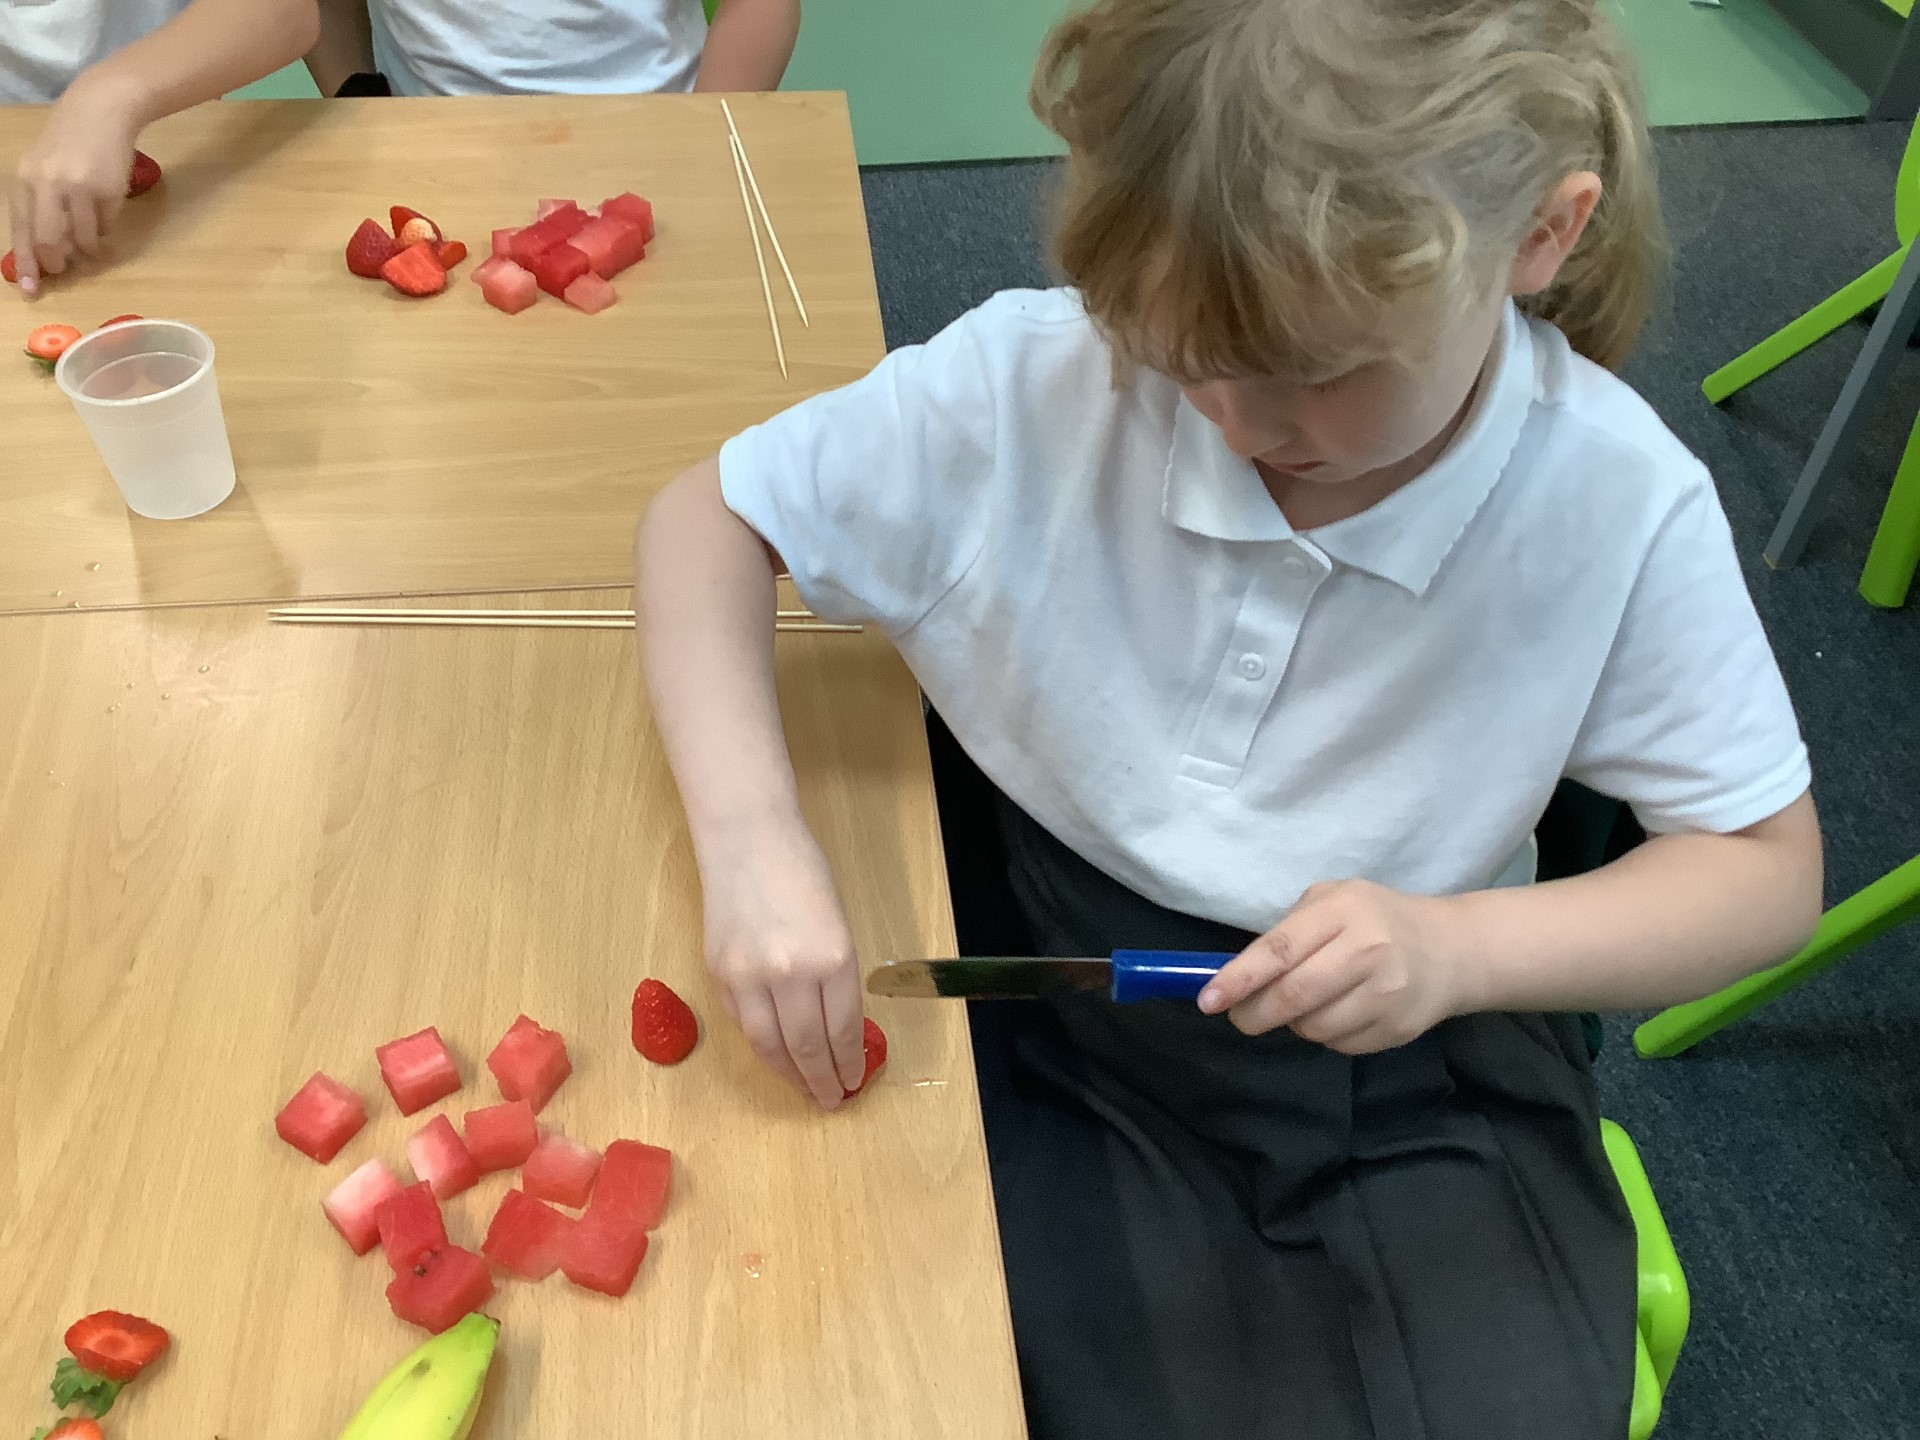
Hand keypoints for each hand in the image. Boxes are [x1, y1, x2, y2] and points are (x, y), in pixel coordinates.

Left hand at [8, 76, 144, 295]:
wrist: (100, 111)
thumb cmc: (67, 145)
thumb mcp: (41, 171)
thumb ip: (37, 206)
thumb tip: (43, 252)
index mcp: (24, 181)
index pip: (21, 231)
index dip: (27, 264)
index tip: (31, 290)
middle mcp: (47, 185)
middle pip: (50, 241)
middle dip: (57, 262)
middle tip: (64, 268)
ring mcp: (78, 188)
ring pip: (83, 239)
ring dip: (88, 248)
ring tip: (91, 240)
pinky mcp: (107, 191)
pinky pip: (105, 226)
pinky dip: (104, 229)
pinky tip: (103, 214)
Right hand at [699, 816, 868, 1108]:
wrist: (747, 840)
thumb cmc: (803, 874)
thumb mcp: (839, 926)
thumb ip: (837, 978)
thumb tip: (838, 1031)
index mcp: (831, 957)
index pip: (842, 1029)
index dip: (847, 1062)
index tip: (853, 1082)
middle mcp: (789, 973)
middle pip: (806, 1046)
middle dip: (821, 1079)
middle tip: (831, 1100)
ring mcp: (748, 976)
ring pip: (769, 1045)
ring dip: (789, 1074)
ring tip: (805, 1091)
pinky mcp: (719, 974)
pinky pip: (743, 1023)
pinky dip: (762, 1044)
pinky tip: (776, 1055)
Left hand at [1196, 879, 1468, 1052]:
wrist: (1451, 950)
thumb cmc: (1375, 920)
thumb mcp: (1332, 901)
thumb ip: (1287, 932)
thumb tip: (1234, 977)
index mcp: (1343, 910)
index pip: (1280, 949)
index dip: (1239, 978)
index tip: (1208, 1000)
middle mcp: (1368, 950)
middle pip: (1294, 997)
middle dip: (1254, 1013)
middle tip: (1239, 1016)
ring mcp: (1387, 994)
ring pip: (1313, 1028)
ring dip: (1294, 1022)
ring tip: (1308, 1001)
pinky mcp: (1398, 1029)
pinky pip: (1339, 1045)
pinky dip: (1326, 1034)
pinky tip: (1342, 1010)